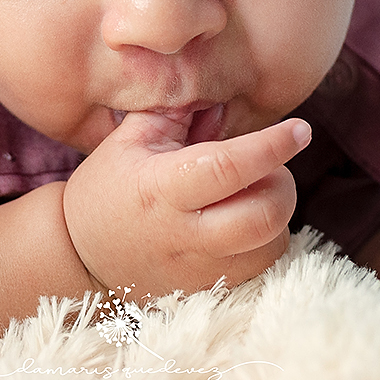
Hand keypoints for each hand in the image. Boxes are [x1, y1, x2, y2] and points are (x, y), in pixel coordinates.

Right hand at [63, 111, 309, 296]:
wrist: (79, 256)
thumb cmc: (107, 189)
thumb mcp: (130, 139)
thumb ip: (177, 111)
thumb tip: (221, 91)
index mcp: (161, 189)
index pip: (229, 167)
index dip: (271, 146)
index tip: (299, 129)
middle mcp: (185, 234)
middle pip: (264, 215)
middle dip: (281, 183)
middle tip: (266, 168)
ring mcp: (200, 268)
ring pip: (271, 244)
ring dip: (275, 213)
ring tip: (251, 194)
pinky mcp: (210, 288)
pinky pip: (262, 265)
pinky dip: (266, 239)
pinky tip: (242, 221)